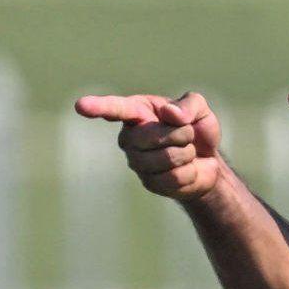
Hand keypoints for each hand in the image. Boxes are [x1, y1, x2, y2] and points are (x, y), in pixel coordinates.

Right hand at [74, 92, 222, 200]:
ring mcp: (137, 162)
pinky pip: (173, 177)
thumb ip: (189, 105)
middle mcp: (130, 137)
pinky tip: (186, 168)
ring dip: (186, 153)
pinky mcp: (149, 183)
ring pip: (165, 158)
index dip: (99, 107)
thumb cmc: (196, 128)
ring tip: (186, 151)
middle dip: (181, 134)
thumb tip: (170, 114)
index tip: (81, 105)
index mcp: (138, 112)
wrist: (208, 160)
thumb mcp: (200, 109)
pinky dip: (190, 172)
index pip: (116, 109)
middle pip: (151, 137)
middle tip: (188, 134)